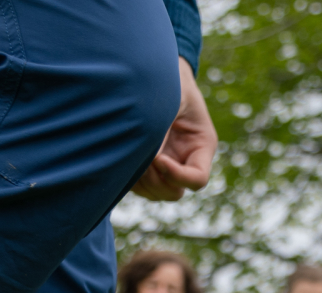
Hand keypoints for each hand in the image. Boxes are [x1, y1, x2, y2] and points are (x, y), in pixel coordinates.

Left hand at [132, 58, 215, 200]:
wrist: (155, 71)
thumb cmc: (169, 79)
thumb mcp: (171, 97)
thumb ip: (160, 125)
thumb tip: (146, 156)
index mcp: (200, 145)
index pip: (197, 179)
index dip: (177, 176)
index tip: (157, 158)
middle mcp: (184, 160)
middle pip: (174, 192)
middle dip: (155, 180)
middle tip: (140, 155)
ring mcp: (165, 164)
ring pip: (154, 192)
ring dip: (140, 179)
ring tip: (128, 150)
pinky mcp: (146, 164)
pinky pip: (137, 184)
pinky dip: (127, 176)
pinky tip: (120, 152)